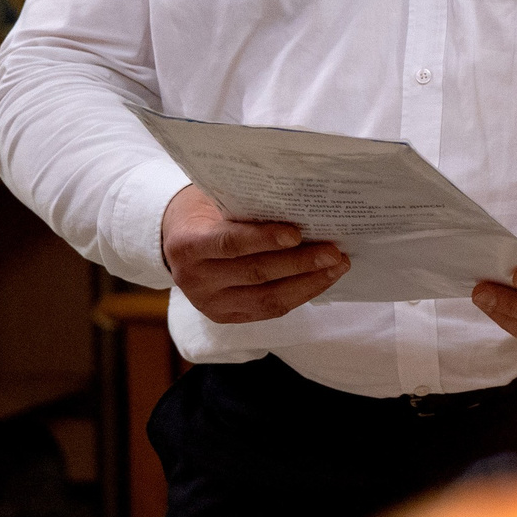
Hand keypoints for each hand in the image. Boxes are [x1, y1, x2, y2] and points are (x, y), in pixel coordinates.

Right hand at [162, 185, 348, 322]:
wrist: (178, 239)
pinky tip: (324, 279)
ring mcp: (210, 302)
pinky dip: (302, 294)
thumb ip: (247, 204)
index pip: (229, 243)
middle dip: (300, 263)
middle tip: (333, 251)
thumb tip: (301, 201)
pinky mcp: (226, 316)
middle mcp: (195, 278)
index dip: (263, 239)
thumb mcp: (217, 200)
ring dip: (309, 282)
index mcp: (187, 244)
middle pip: (255, 273)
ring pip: (267, 298)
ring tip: (338, 265)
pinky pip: (270, 309)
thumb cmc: (208, 210)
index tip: (296, 233)